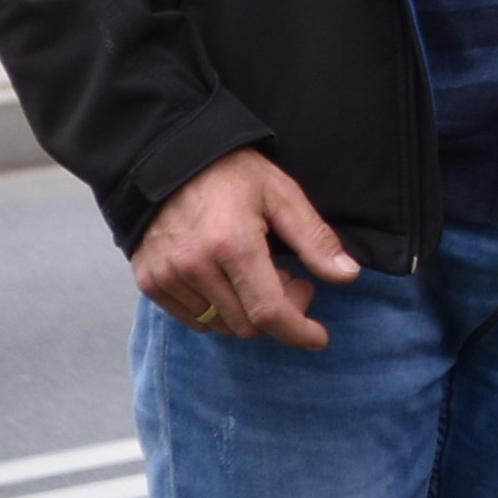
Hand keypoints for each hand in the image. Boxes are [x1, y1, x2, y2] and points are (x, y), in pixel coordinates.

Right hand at [133, 147, 358, 352]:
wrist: (169, 159)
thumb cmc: (232, 173)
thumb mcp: (282, 195)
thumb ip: (315, 239)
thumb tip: (347, 275)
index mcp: (232, 244)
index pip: (268, 311)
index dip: (298, 331)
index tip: (318, 338)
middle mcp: (194, 267)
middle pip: (246, 324)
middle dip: (279, 312)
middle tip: (291, 279)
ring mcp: (167, 277)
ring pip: (220, 325)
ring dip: (247, 311)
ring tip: (257, 272)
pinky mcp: (150, 282)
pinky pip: (192, 319)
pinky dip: (218, 310)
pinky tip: (228, 279)